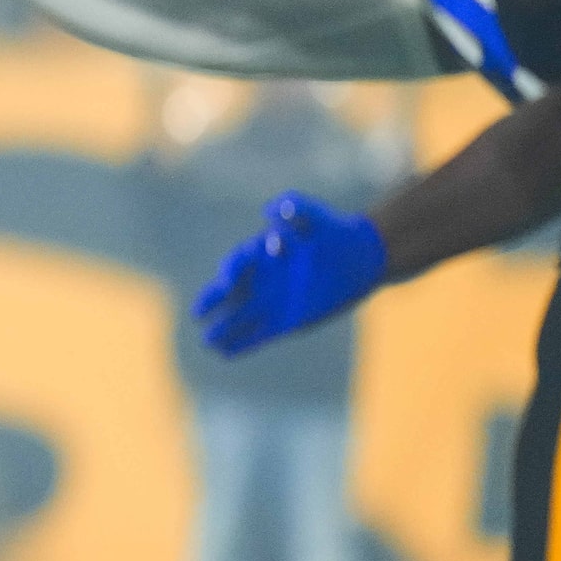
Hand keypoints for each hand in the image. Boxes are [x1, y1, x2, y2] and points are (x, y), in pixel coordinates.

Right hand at [193, 192, 387, 357]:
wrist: (361, 258)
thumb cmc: (336, 233)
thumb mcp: (318, 216)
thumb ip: (296, 208)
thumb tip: (272, 209)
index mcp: (263, 254)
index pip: (239, 263)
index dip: (231, 272)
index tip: (228, 283)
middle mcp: (262, 278)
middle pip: (229, 292)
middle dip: (212, 302)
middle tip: (198, 312)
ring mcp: (272, 301)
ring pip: (239, 316)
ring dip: (223, 329)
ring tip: (207, 341)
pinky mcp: (285, 321)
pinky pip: (257, 334)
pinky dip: (241, 343)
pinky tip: (224, 353)